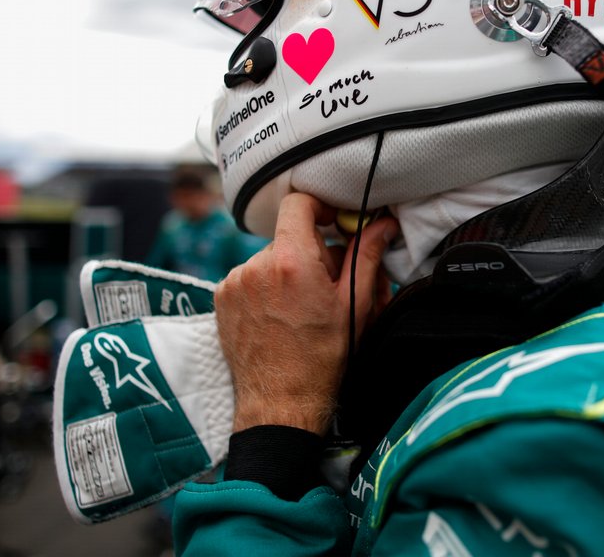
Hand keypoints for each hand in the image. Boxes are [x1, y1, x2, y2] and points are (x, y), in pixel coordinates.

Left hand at [214, 193, 398, 435]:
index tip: (332, 222)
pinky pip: (249, 276)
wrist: (280, 401)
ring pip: (270, 257)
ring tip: (300, 307)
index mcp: (292, 262)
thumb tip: (382, 223)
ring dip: (287, 270)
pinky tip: (278, 314)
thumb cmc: (322, 358)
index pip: (299, 204)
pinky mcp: (221, 296)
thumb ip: (366, 256)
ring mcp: (235, 281)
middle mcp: (257, 265)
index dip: (319, 207)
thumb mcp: (354, 305)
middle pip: (289, 236)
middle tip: (327, 284)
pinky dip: (265, 286)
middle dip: (311, 252)